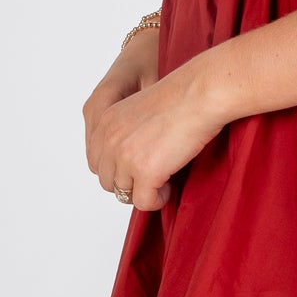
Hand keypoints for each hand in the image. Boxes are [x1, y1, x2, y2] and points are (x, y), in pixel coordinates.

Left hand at [83, 41, 225, 211]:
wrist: (200, 94)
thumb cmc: (181, 98)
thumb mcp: (138, 111)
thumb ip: (125, 133)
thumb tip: (129, 163)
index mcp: (105, 122)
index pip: (97, 161)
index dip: (118, 170)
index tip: (139, 168)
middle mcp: (109, 140)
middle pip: (106, 180)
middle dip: (129, 183)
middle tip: (152, 176)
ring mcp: (125, 157)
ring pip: (123, 194)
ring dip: (144, 191)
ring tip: (164, 180)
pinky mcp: (145, 171)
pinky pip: (143, 202)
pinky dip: (156, 200)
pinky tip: (169, 187)